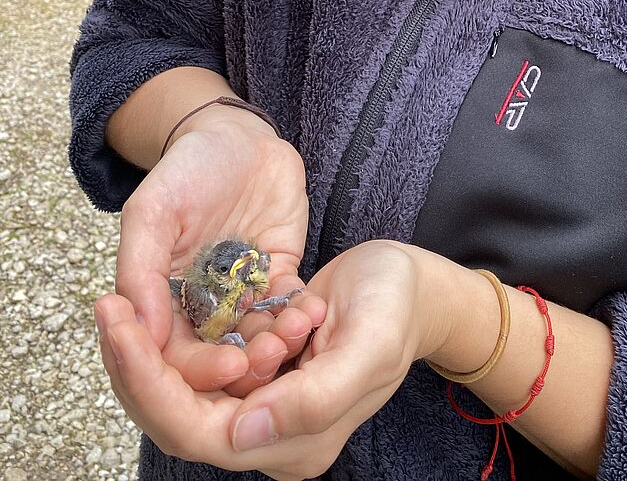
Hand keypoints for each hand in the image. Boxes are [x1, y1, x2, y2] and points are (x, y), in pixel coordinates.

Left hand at [93, 241, 449, 478]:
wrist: (416, 286)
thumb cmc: (397, 308)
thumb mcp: (367, 345)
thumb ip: (312, 400)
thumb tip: (241, 436)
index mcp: (296, 444)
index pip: (200, 432)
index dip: (152, 387)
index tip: (121, 329)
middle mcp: (270, 436)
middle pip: (178, 417)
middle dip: (135, 366)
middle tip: (106, 306)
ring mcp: (262, 406)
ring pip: (182, 391)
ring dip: (150, 349)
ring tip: (119, 302)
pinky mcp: (258, 374)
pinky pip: (202, 364)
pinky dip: (179, 335)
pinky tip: (157, 302)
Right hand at [113, 107, 324, 393]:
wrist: (236, 136)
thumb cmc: (187, 170)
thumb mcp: (152, 212)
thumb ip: (140, 270)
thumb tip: (142, 333)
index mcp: (163, 301)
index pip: (175, 357)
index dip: (199, 369)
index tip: (227, 367)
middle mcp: (202, 307)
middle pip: (221, 356)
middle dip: (246, 364)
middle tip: (269, 357)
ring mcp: (242, 293)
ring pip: (259, 337)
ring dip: (278, 344)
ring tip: (296, 332)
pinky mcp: (278, 275)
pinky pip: (288, 306)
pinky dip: (300, 314)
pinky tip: (312, 311)